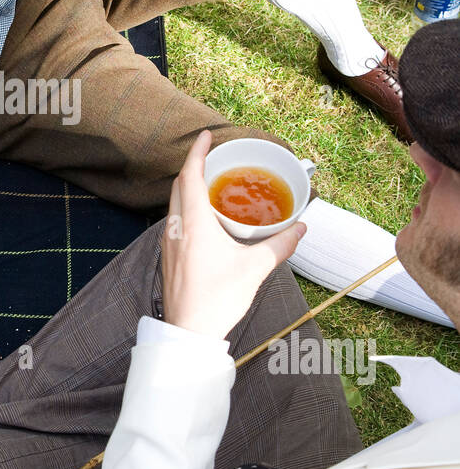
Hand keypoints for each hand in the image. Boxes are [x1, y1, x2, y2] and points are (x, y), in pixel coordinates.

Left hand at [161, 131, 305, 341]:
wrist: (189, 333)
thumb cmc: (217, 299)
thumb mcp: (255, 269)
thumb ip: (280, 245)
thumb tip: (301, 228)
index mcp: (193, 223)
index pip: (190, 175)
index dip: (197, 152)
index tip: (206, 135)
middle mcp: (175, 227)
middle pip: (179, 186)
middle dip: (194, 166)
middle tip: (213, 157)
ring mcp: (167, 243)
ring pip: (174, 204)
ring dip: (188, 188)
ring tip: (210, 185)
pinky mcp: (167, 257)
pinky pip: (174, 221)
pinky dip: (186, 208)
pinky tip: (202, 220)